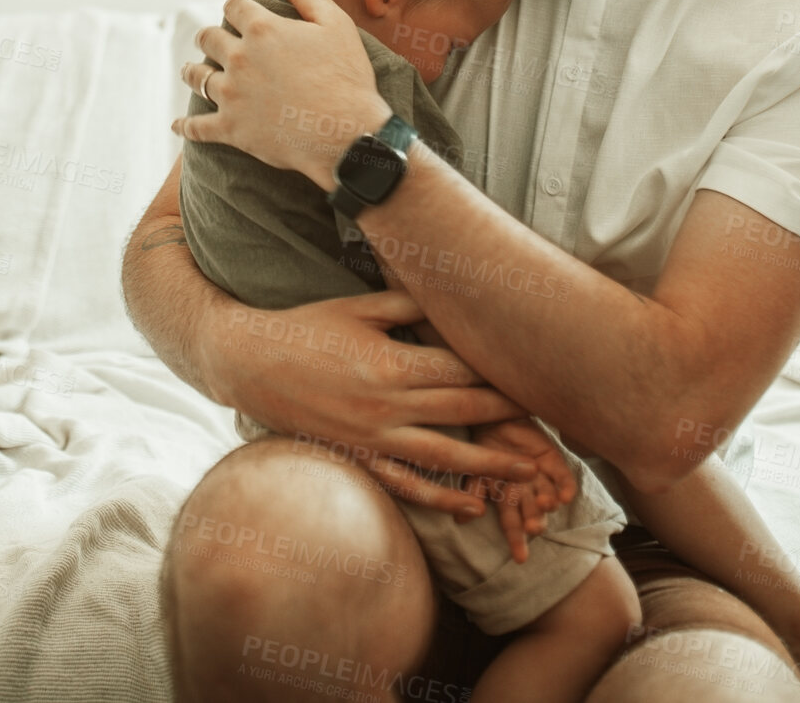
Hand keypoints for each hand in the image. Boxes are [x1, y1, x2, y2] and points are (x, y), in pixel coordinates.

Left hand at [174, 0, 389, 187]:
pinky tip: (176, 125)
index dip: (234, 7)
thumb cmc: (346, 77)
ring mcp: (232, 95)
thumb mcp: (335, 23)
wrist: (348, 135)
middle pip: (208, 38)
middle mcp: (240, 58)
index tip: (235, 12)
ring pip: (197, 77)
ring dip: (192, 71)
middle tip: (207, 41)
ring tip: (189, 71)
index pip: (233, 6)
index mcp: (262, 29)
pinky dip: (184, 126)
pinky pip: (197, 127)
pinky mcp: (231, 129)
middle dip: (208, 37)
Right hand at [209, 286, 539, 517]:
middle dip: (508, 419)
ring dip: (490, 466)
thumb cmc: (305, 327)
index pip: (460, 372)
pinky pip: (406, 484)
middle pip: (463, 414)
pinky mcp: (358, 456)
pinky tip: (471, 506)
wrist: (250, 362)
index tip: (532, 376)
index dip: (498, 375)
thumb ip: (404, 303)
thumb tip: (445, 294)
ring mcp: (373, 436)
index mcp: (392, 362)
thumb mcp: (356, 306)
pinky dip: (441, 498)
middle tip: (549, 424)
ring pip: (445, 456)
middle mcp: (388, 404)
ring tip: (527, 473)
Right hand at [468, 418, 578, 563]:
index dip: (517, 540)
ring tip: (546, 505)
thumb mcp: (475, 470)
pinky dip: (566, 487)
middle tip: (533, 527)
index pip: (513, 524)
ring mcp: (540, 478)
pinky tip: (567, 497)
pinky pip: (563, 478)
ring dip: (548, 503)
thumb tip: (459, 520)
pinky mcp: (553, 462)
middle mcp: (526, 492)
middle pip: (533, 513)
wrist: (497, 418)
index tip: (520, 559)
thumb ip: (471, 493)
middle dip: (535, 522)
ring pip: (548, 497)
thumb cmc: (484, 447)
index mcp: (507, 498)